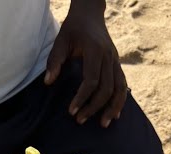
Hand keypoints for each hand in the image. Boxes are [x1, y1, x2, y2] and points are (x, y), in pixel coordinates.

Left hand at [44, 1, 127, 127]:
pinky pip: (122, 84)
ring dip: (113, 108)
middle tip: (80, 120)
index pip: (91, 80)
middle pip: (106, 88)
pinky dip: (120, 100)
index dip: (82, 97)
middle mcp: (109, 56)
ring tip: (104, 124)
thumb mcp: (61, 40)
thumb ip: (55, 61)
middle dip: (94, 107)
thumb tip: (48, 83)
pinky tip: (115, 113)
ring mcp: (115, 60)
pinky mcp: (117, 64)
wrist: (90, 14)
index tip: (72, 110)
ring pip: (119, 88)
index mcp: (95, 50)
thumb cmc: (73, 28)